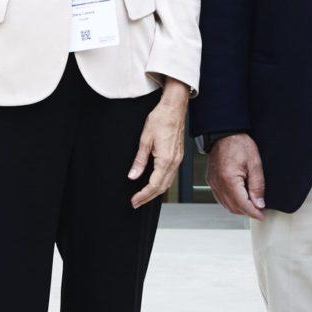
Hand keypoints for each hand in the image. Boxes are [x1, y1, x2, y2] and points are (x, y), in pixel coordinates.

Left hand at [129, 79, 190, 208]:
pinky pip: (171, 175)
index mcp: (165, 159)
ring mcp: (178, 159)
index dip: (143, 195)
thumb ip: (139, 160)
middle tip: (136, 202)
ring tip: (143, 196)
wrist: (174, 108)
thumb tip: (133, 175)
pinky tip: (154, 183)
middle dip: (148, 197)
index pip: (154, 184)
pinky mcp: (178, 156)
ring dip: (156, 192)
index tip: (134, 201)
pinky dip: (162, 183)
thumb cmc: (161, 119)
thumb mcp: (145, 139)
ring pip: (168, 183)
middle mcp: (174, 162)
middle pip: (162, 187)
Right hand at [206, 133, 266, 219]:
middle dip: (247, 211)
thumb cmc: (238, 143)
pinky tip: (239, 198)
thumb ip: (257, 185)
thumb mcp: (255, 163)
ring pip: (226, 205)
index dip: (253, 212)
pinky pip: (220, 198)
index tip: (261, 215)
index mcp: (229, 179)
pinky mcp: (211, 181)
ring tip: (251, 204)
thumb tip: (259, 203)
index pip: (242, 204)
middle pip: (233, 207)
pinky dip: (230, 202)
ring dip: (239, 208)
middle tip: (259, 209)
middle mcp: (219, 183)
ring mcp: (213, 183)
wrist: (225, 134)